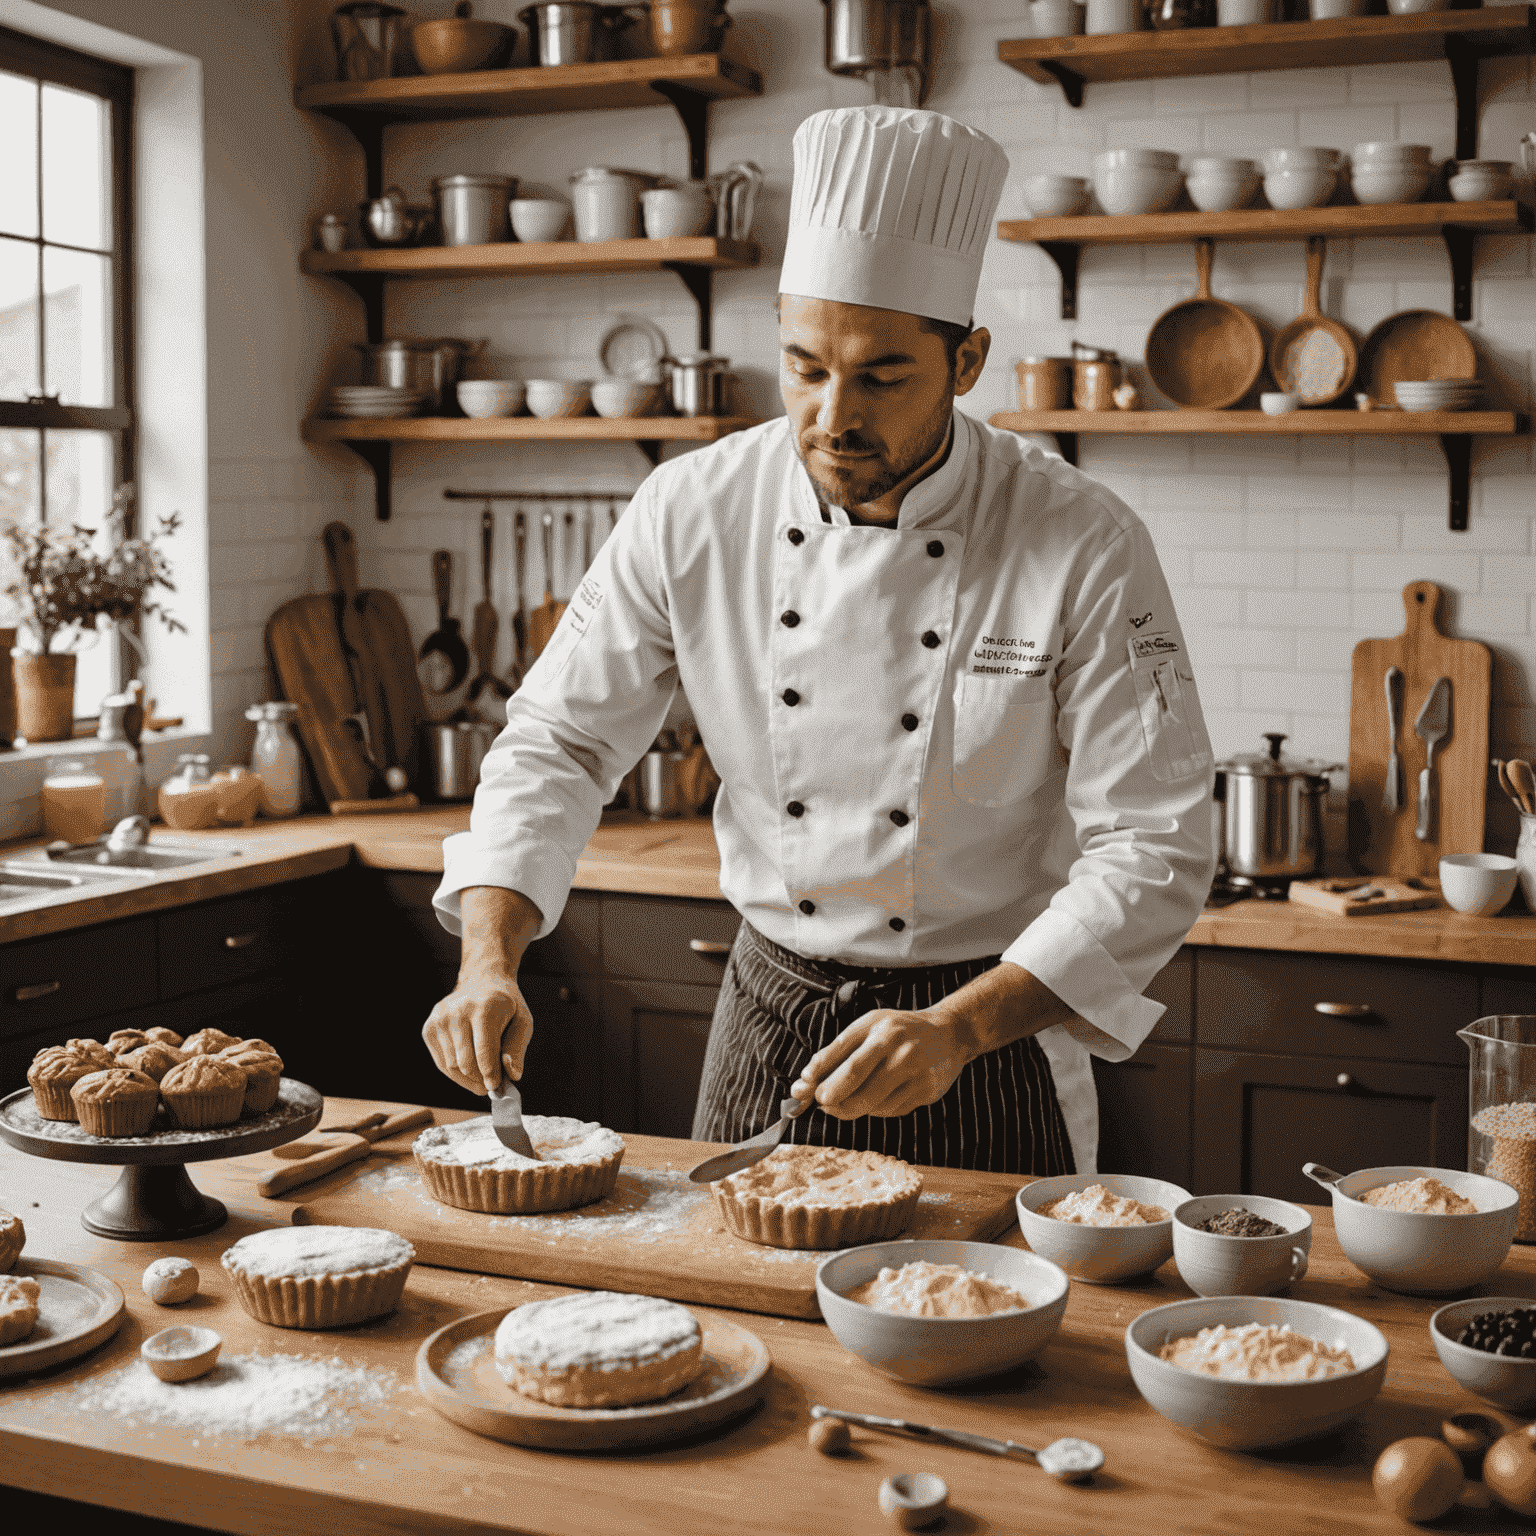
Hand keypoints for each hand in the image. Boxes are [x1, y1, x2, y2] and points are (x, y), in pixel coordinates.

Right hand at [422, 971, 533, 1096]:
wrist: (482, 981)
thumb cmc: (505, 1005)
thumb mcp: (523, 1021)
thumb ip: (517, 1048)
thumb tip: (512, 1075)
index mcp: (484, 1008)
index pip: (484, 1052)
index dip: (491, 1075)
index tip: (496, 1087)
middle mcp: (457, 1012)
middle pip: (465, 1063)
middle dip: (479, 1080)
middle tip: (490, 1086)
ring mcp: (439, 1020)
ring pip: (451, 1067)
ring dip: (468, 1080)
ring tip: (482, 1079)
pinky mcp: (429, 1028)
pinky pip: (441, 1063)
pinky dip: (455, 1073)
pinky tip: (468, 1071)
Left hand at [790, 1006, 971, 1120]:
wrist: (948, 1035)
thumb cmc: (898, 1031)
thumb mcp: (868, 1027)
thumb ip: (837, 1051)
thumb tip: (806, 1081)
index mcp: (880, 1030)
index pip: (841, 1057)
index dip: (817, 1078)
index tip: (803, 1089)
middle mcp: (899, 1048)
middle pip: (855, 1083)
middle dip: (831, 1099)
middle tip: (822, 1103)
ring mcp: (915, 1071)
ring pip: (871, 1104)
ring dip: (851, 1108)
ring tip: (845, 1101)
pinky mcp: (926, 1091)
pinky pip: (889, 1111)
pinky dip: (875, 1110)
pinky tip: (876, 1098)